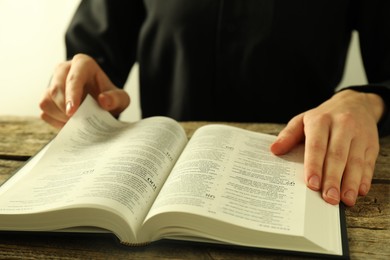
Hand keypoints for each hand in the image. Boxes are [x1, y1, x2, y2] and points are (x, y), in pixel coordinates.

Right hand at [39, 54, 129, 127]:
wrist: (102, 103)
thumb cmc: (110, 97)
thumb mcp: (120, 98)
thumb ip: (116, 99)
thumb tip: (103, 100)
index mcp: (82, 64)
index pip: (73, 78)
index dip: (71, 95)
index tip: (72, 112)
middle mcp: (63, 70)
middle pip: (55, 89)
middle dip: (65, 108)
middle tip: (77, 121)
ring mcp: (52, 83)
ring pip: (46, 101)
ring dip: (60, 116)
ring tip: (76, 122)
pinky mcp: (47, 98)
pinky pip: (44, 112)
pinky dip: (56, 121)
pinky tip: (70, 123)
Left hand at [270, 89, 384, 205]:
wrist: (354, 103)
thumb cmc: (323, 117)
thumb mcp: (302, 120)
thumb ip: (288, 136)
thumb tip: (274, 150)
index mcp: (320, 121)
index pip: (317, 145)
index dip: (314, 165)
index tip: (312, 184)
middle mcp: (342, 126)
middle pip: (337, 156)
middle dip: (333, 179)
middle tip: (328, 198)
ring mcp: (359, 135)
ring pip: (355, 161)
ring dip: (350, 183)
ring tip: (345, 200)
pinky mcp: (372, 144)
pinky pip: (369, 163)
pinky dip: (365, 178)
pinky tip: (359, 191)